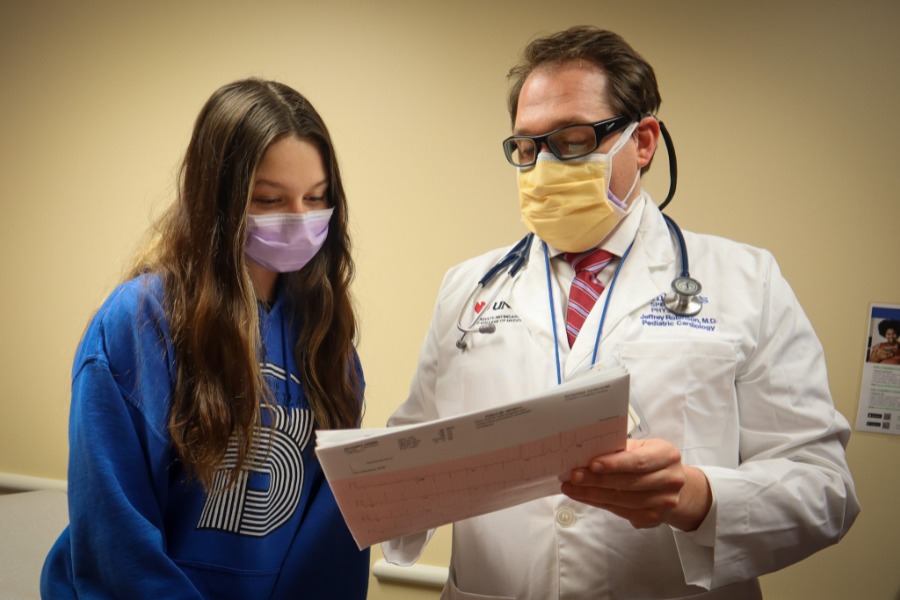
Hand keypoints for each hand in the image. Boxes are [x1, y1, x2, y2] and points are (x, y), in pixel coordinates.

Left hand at [560, 438, 711, 530]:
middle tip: (574, 476)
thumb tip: (587, 452)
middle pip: (628, 482)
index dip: (614, 464)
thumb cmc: (650, 462)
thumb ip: (621, 449)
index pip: (638, 461)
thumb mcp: (642, 448)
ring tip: (572, 488)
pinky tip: (584, 497)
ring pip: (622, 500)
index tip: (591, 464)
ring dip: (593, 494)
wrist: (674, 487)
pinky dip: (600, 503)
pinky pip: (621, 512)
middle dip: (597, 480)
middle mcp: (670, 480)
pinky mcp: (653, 518)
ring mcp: (664, 502)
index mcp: (667, 455)